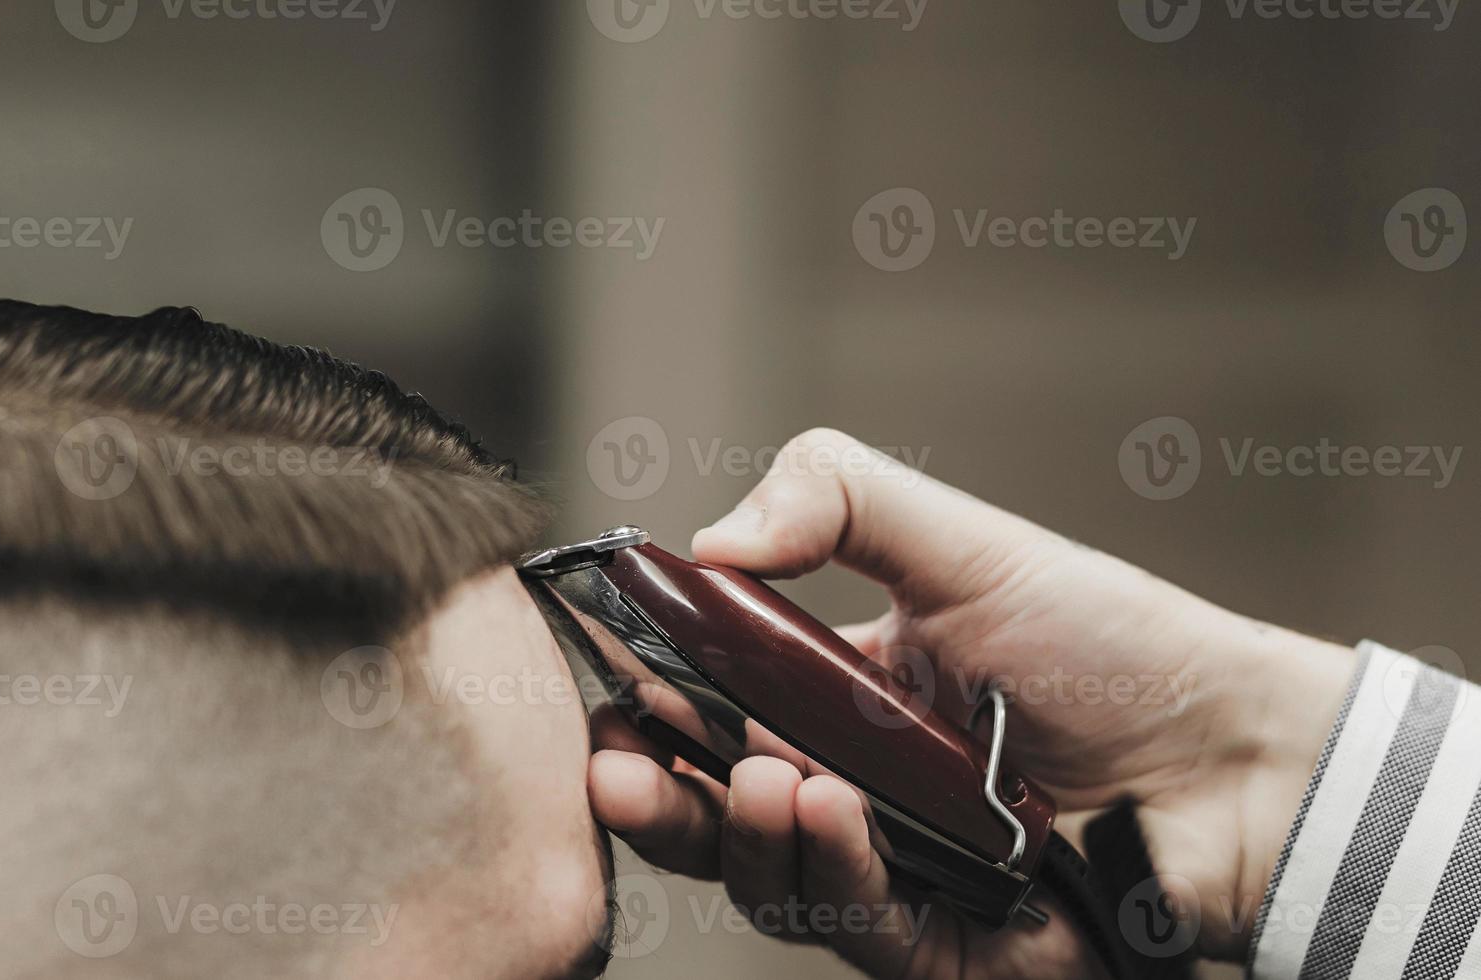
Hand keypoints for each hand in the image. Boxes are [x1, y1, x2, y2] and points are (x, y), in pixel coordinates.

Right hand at [586, 427, 1354, 977]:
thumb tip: (707, 540)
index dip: (650, 705)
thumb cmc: (1113, 648)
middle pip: (711, 808)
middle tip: (613, 768)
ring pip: (765, 874)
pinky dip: (826, 866)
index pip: (709, 709)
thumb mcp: (964, 543)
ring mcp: (886, 871)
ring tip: (760, 778)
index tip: (610, 689)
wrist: (1239, 762)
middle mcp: (848, 789)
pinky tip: (824, 810)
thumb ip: (835, 499)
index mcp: (836, 697)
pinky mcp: (932, 947)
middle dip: (649, 792)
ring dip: (738, 830)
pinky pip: (851, 921)